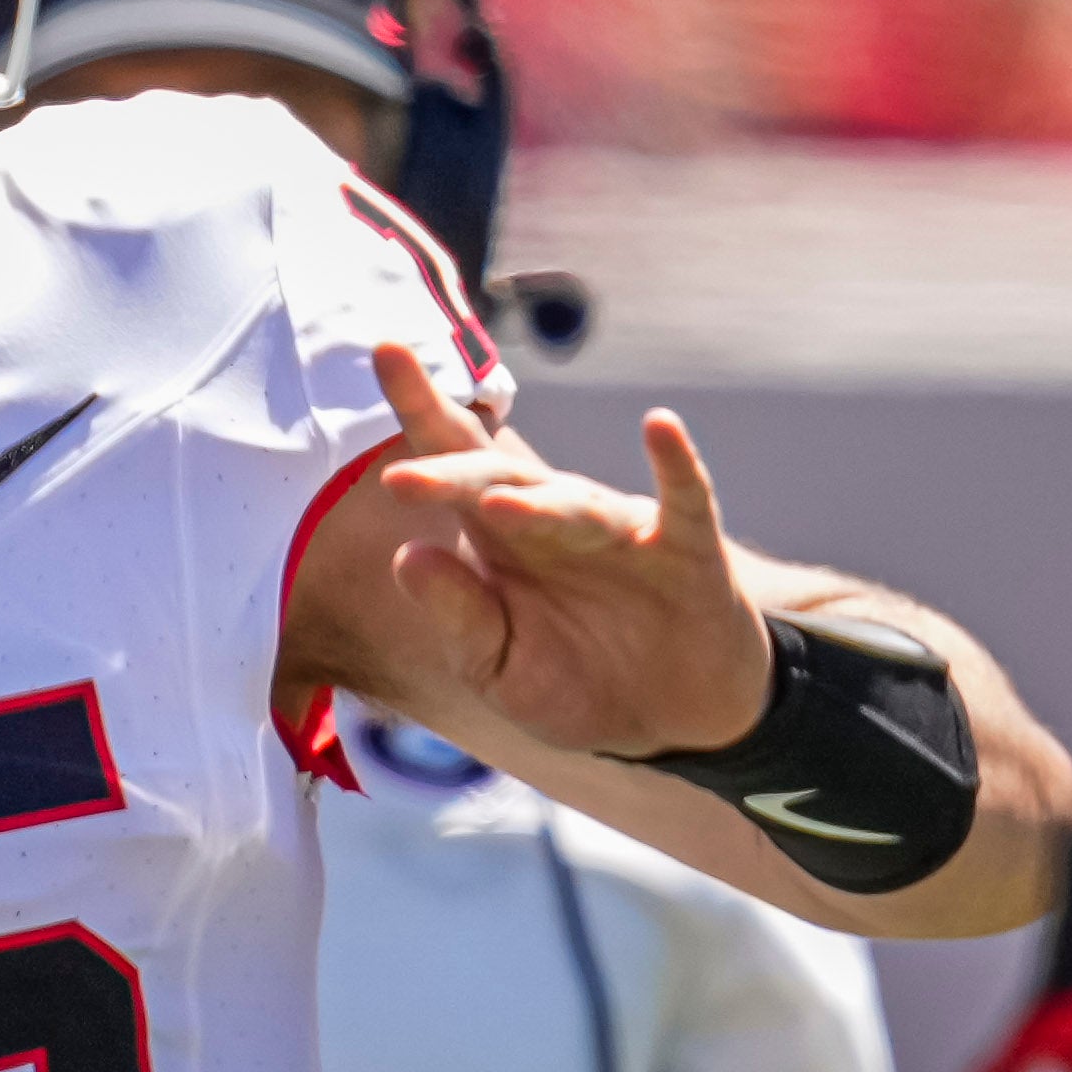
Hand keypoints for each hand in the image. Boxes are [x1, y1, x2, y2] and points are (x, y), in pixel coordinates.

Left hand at [364, 341, 771, 760]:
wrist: (674, 721)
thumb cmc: (576, 682)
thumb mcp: (500, 668)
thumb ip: (459, 618)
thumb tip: (405, 558)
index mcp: (501, 536)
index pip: (453, 462)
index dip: (420, 408)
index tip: (385, 350)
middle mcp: (555, 516)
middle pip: (500, 476)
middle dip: (451, 474)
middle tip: (398, 482)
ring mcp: (621, 528)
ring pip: (575, 506)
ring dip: (539, 505)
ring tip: (496, 508)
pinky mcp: (686, 549)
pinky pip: (685, 497)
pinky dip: (675, 462)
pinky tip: (660, 427)